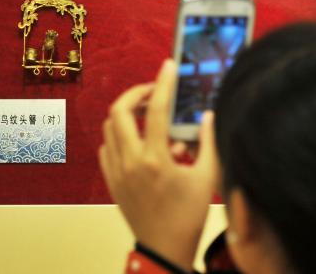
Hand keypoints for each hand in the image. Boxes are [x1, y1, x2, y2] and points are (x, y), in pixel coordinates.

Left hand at [99, 59, 219, 270]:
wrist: (164, 248)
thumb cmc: (189, 216)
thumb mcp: (207, 179)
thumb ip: (209, 143)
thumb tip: (207, 115)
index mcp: (156, 159)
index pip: (156, 110)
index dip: (162, 83)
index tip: (167, 66)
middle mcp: (131, 161)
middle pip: (119, 111)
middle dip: (135, 93)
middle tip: (152, 91)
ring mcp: (117, 171)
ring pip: (110, 127)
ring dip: (126, 114)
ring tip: (148, 116)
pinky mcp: (111, 180)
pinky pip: (106, 147)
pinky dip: (118, 136)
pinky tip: (137, 141)